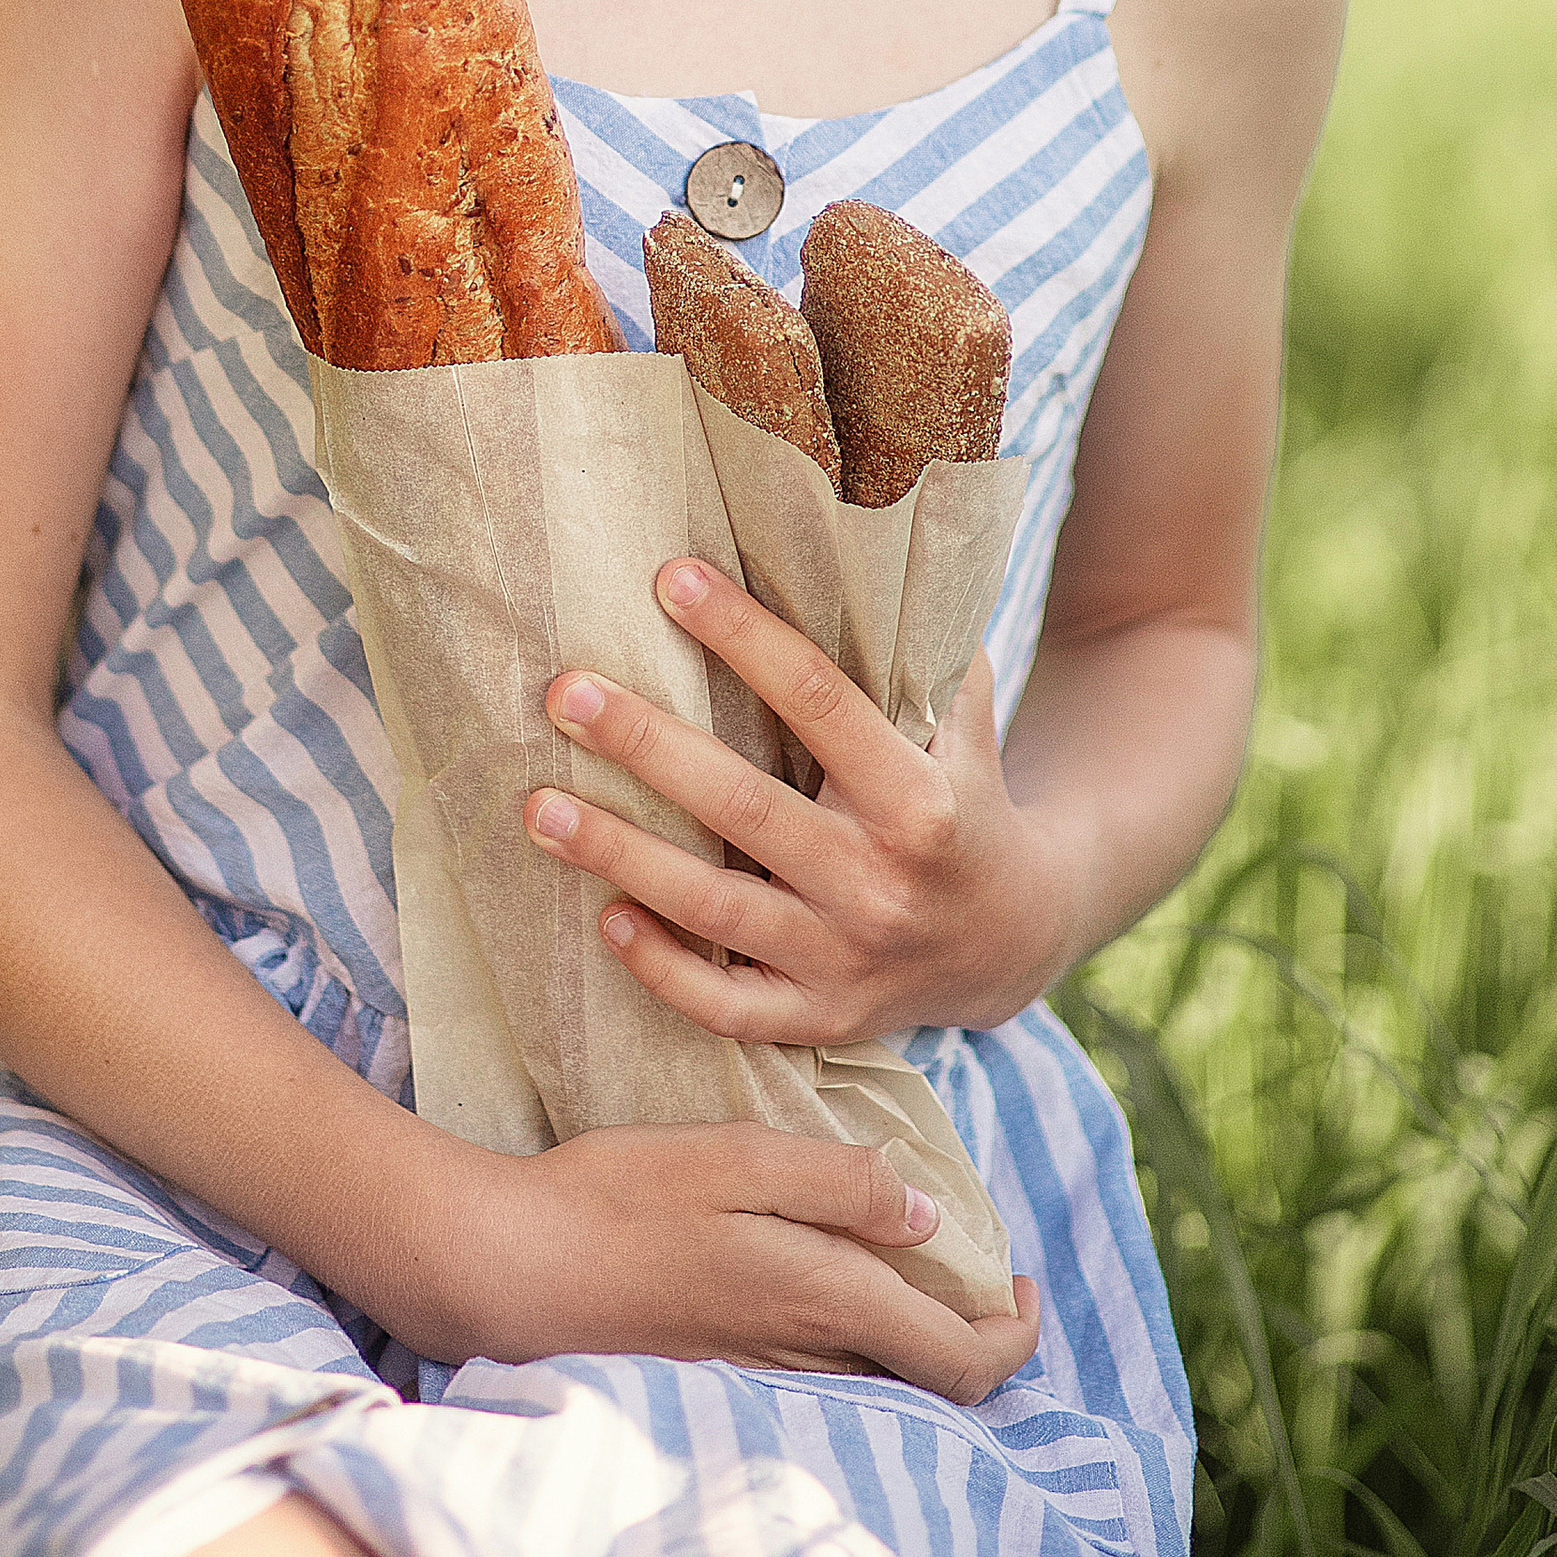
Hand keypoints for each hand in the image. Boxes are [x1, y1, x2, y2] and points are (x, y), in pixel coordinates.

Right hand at [467, 1123, 1039, 1403]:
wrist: (514, 1268)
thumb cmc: (620, 1196)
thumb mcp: (736, 1156)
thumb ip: (838, 1182)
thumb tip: (926, 1211)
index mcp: (822, 1298)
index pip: (961, 1358)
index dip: (1014, 1333)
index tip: (1026, 1283)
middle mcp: (805, 1356)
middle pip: (931, 1384)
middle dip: (980, 1339)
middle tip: (988, 1278)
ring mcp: (763, 1375)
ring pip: (880, 1381)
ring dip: (920, 1339)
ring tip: (922, 1271)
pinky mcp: (726, 1372)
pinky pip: (828, 1374)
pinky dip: (863, 1341)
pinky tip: (839, 1287)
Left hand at [523, 558, 1079, 1043]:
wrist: (1018, 936)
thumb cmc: (965, 791)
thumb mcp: (963, 717)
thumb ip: (915, 646)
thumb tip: (851, 538)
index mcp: (920, 795)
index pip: (818, 700)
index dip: (742, 637)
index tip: (669, 579)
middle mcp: (881, 881)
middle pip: (745, 809)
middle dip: (649, 746)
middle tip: (564, 692)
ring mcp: (848, 960)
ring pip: (716, 911)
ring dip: (621, 857)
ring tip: (538, 808)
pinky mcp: (821, 1018)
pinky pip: (728, 1005)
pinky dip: (664, 969)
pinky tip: (604, 917)